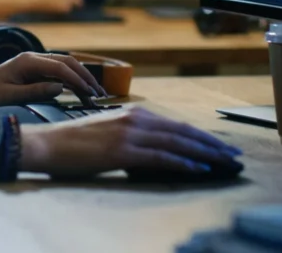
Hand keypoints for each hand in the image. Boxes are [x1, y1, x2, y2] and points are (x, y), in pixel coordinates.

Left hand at [0, 51, 107, 109]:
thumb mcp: (9, 97)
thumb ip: (35, 91)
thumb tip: (61, 88)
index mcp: (27, 60)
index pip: (60, 67)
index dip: (78, 80)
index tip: (91, 94)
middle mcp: (32, 57)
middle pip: (67, 61)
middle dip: (85, 76)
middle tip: (99, 93)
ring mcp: (33, 63)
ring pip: (64, 65)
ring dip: (81, 77)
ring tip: (94, 93)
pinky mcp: (32, 71)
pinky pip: (57, 72)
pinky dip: (71, 80)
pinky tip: (80, 90)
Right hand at [20, 107, 242, 177]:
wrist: (47, 144)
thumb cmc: (75, 142)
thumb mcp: (109, 133)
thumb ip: (134, 137)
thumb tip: (155, 149)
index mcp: (135, 114)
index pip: (177, 126)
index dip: (202, 136)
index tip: (222, 146)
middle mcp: (137, 119)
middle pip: (184, 132)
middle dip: (212, 144)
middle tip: (235, 155)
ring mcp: (130, 134)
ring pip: (178, 143)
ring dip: (206, 153)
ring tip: (226, 162)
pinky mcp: (123, 151)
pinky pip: (161, 157)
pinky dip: (184, 162)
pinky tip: (200, 168)